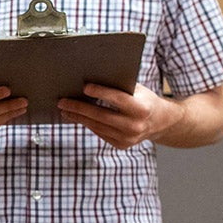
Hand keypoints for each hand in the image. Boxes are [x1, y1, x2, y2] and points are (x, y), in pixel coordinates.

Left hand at [58, 83, 181, 148]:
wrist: (160, 121)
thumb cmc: (144, 99)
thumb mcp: (137, 89)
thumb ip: (119, 86)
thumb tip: (90, 77)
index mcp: (141, 108)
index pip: (117, 99)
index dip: (100, 93)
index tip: (84, 87)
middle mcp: (135, 125)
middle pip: (101, 115)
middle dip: (79, 108)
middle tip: (62, 101)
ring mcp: (128, 138)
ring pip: (97, 126)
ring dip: (78, 117)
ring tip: (64, 109)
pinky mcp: (122, 145)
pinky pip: (100, 133)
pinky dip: (87, 124)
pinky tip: (76, 117)